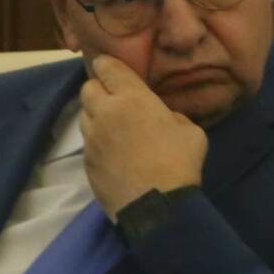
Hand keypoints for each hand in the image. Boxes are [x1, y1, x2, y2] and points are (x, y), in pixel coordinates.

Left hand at [78, 56, 206, 217]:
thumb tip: (162, 118)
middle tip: (115, 99)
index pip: (107, 67)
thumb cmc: (179, 163)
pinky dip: (96, 140)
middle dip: (99, 89)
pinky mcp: (87, 162)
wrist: (156, 207)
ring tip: (113, 126)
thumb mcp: (190, 131)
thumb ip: (171, 116)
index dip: (108, 65)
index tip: (113, 69)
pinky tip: (113, 152)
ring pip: (84, 114)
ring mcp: (92, 139)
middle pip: (87, 88)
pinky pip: (87, 142)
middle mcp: (105, 113)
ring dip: (95, 114)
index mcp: (131, 98)